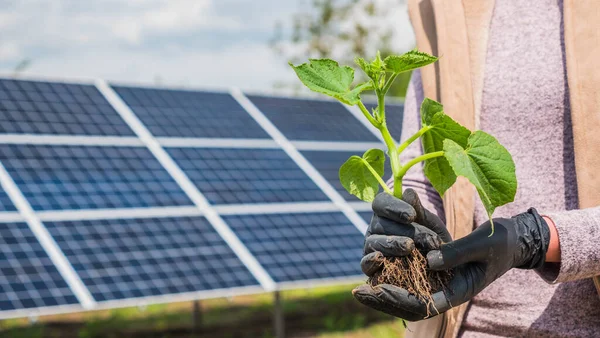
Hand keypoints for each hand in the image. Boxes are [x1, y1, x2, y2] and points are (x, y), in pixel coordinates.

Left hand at [356, 207, 550, 320]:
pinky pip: (408, 276)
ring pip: (405, 292)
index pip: (424, 305)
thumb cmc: (499, 242)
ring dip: (382, 290)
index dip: (400, 300)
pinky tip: (372, 267)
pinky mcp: (432, 269)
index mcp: (458, 292)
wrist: (507, 239)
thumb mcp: (481, 244)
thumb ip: (457, 252)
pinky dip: (390, 273)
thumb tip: (429, 260)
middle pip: (409, 304)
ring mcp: (437, 281)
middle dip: (383, 301)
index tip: (379, 290)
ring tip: (358, 288)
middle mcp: (444, 289)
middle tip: (358, 293)